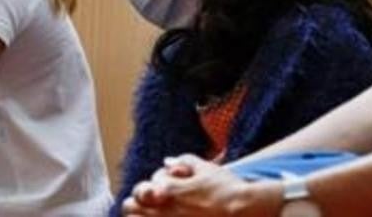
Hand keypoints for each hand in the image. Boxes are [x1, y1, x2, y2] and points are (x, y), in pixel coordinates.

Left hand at [122, 155, 281, 215]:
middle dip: (138, 203)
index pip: (141, 188)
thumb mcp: (206, 168)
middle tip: (152, 204)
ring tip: (156, 213)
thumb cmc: (226, 189)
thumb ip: (184, 161)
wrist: (242, 211)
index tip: (161, 191)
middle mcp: (163, 210)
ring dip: (141, 216)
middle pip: (129, 207)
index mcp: (167, 189)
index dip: (150, 188)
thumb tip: (168, 161)